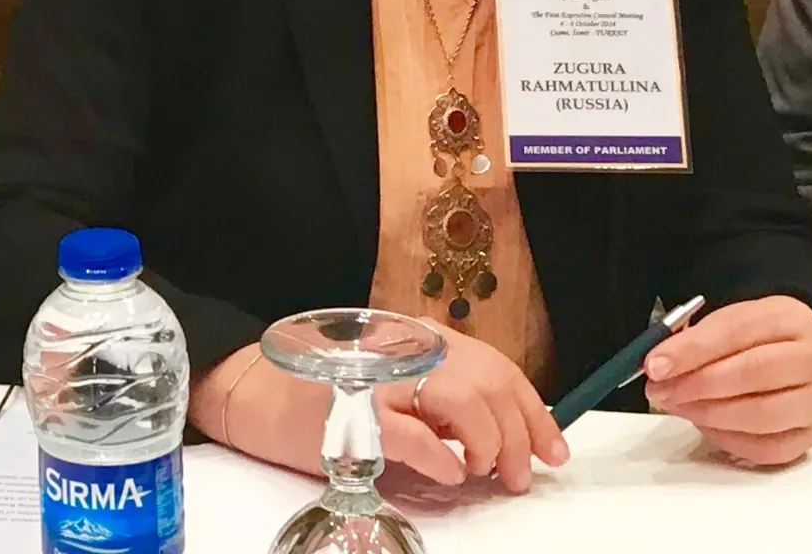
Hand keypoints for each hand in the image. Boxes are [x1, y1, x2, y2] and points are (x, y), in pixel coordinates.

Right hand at [188, 324, 568, 493]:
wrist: (258, 387)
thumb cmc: (328, 389)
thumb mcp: (394, 378)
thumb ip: (440, 394)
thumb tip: (499, 432)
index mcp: (421, 337)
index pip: (496, 367)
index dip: (532, 410)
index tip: (553, 447)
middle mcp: (408, 348)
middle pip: (488, 382)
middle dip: (518, 433)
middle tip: (521, 474)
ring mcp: (382, 377)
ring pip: (462, 399)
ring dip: (487, 442)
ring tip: (486, 473)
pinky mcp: (354, 414)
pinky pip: (414, 435)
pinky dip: (441, 457)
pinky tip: (449, 473)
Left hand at [643, 296, 811, 465]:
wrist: (792, 354)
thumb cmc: (755, 338)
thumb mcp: (728, 322)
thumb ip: (696, 340)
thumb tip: (659, 366)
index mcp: (791, 317)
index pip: (736, 330)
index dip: (692, 349)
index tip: (655, 363)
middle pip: (752, 373)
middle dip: (696, 384)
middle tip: (660, 389)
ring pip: (761, 415)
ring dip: (709, 413)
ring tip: (678, 405)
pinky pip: (768, 448)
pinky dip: (729, 439)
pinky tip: (705, 424)